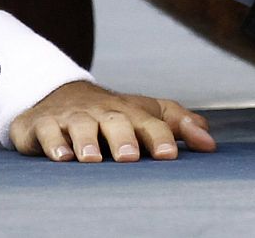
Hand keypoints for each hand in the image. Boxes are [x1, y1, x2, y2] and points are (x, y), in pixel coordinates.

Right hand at [8, 80, 217, 162]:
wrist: (57, 95)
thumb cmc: (112, 112)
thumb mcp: (145, 112)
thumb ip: (178, 124)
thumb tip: (211, 142)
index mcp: (130, 111)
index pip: (150, 122)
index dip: (161, 137)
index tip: (170, 156)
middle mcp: (102, 113)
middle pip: (115, 121)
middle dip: (122, 138)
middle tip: (129, 157)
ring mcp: (71, 118)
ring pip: (79, 126)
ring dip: (86, 141)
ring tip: (91, 159)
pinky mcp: (43, 125)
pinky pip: (47, 132)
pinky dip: (53, 144)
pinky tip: (61, 157)